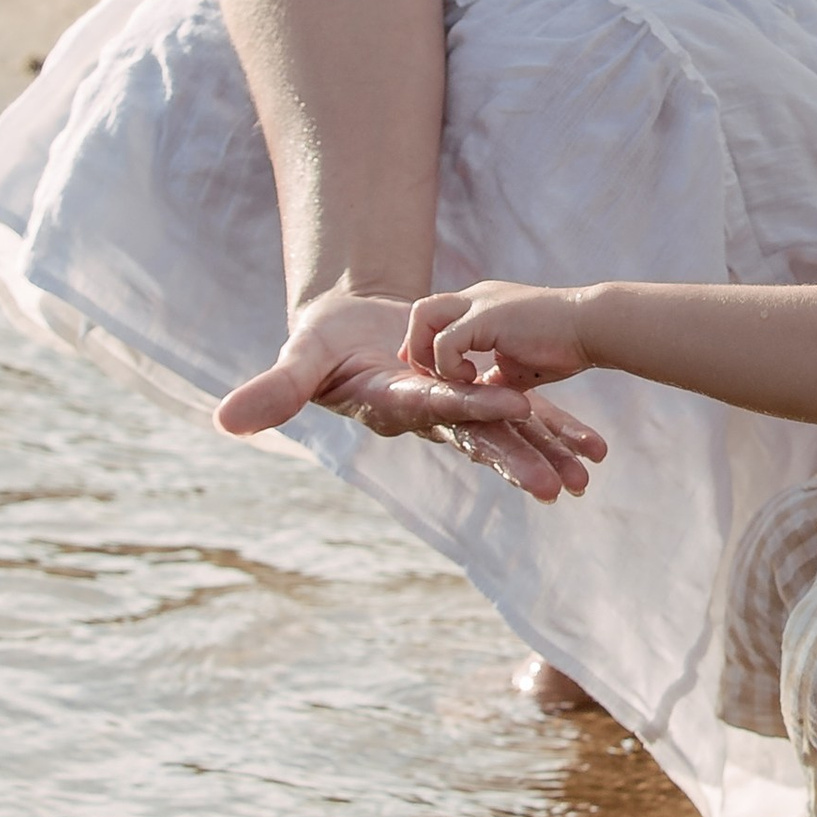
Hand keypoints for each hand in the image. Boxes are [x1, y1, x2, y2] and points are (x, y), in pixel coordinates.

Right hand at [217, 286, 607, 500]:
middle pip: (478, 433)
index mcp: (393, 401)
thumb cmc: (321, 344)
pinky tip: (592, 449)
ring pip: (506, 431)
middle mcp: (430, 413)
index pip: (433, 402)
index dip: (467, 402)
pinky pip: (523, 413)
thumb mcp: (299, 358)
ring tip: (585, 478)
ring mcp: (456, 408)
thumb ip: (274, 392)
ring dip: (546, 452)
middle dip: (517, 457)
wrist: (352, 331)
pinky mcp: (477, 393)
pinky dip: (556, 428)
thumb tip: (224, 421)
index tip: (506, 403)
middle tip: (556, 485)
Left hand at [405, 280, 591, 392]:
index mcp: (483, 304)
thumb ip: (493, 376)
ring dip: (428, 354)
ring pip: (423, 317)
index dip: (427, 345)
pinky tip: (475, 379)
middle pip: (422, 310)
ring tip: (456, 378)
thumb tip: (480, 398)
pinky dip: (450, 367)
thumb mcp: (517, 365)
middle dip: (417, 346)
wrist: (592, 328)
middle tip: (435, 377)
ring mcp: (479, 303)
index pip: (436, 316)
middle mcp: (476, 297)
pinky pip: (445, 343)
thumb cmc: (565, 346)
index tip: (436, 374)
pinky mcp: (484, 318)